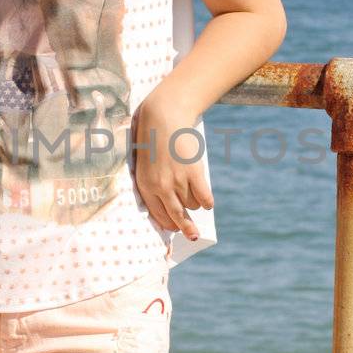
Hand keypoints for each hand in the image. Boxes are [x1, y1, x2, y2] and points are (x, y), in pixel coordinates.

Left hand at [130, 90, 213, 240]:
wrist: (164, 116)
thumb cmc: (154, 141)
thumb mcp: (146, 165)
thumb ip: (155, 185)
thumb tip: (175, 207)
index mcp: (145, 186)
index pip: (158, 215)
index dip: (169, 224)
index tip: (175, 229)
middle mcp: (160, 187)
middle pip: (176, 216)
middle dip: (186, 228)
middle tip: (193, 235)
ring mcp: (178, 180)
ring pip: (192, 205)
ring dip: (195, 202)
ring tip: (192, 189)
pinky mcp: (193, 172)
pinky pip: (204, 197)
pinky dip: (207, 201)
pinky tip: (207, 201)